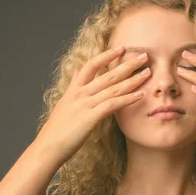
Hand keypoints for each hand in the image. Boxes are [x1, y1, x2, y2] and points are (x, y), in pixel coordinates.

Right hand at [35, 46, 150, 164]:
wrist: (48, 147)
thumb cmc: (57, 130)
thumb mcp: (64, 104)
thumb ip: (72, 86)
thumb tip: (75, 71)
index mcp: (74, 90)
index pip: (90, 66)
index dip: (106, 56)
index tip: (120, 48)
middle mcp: (80, 94)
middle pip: (107, 74)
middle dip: (127, 64)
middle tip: (144, 56)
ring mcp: (85, 104)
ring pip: (113, 88)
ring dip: (132, 80)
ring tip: (148, 72)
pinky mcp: (90, 117)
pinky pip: (112, 105)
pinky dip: (128, 99)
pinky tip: (140, 95)